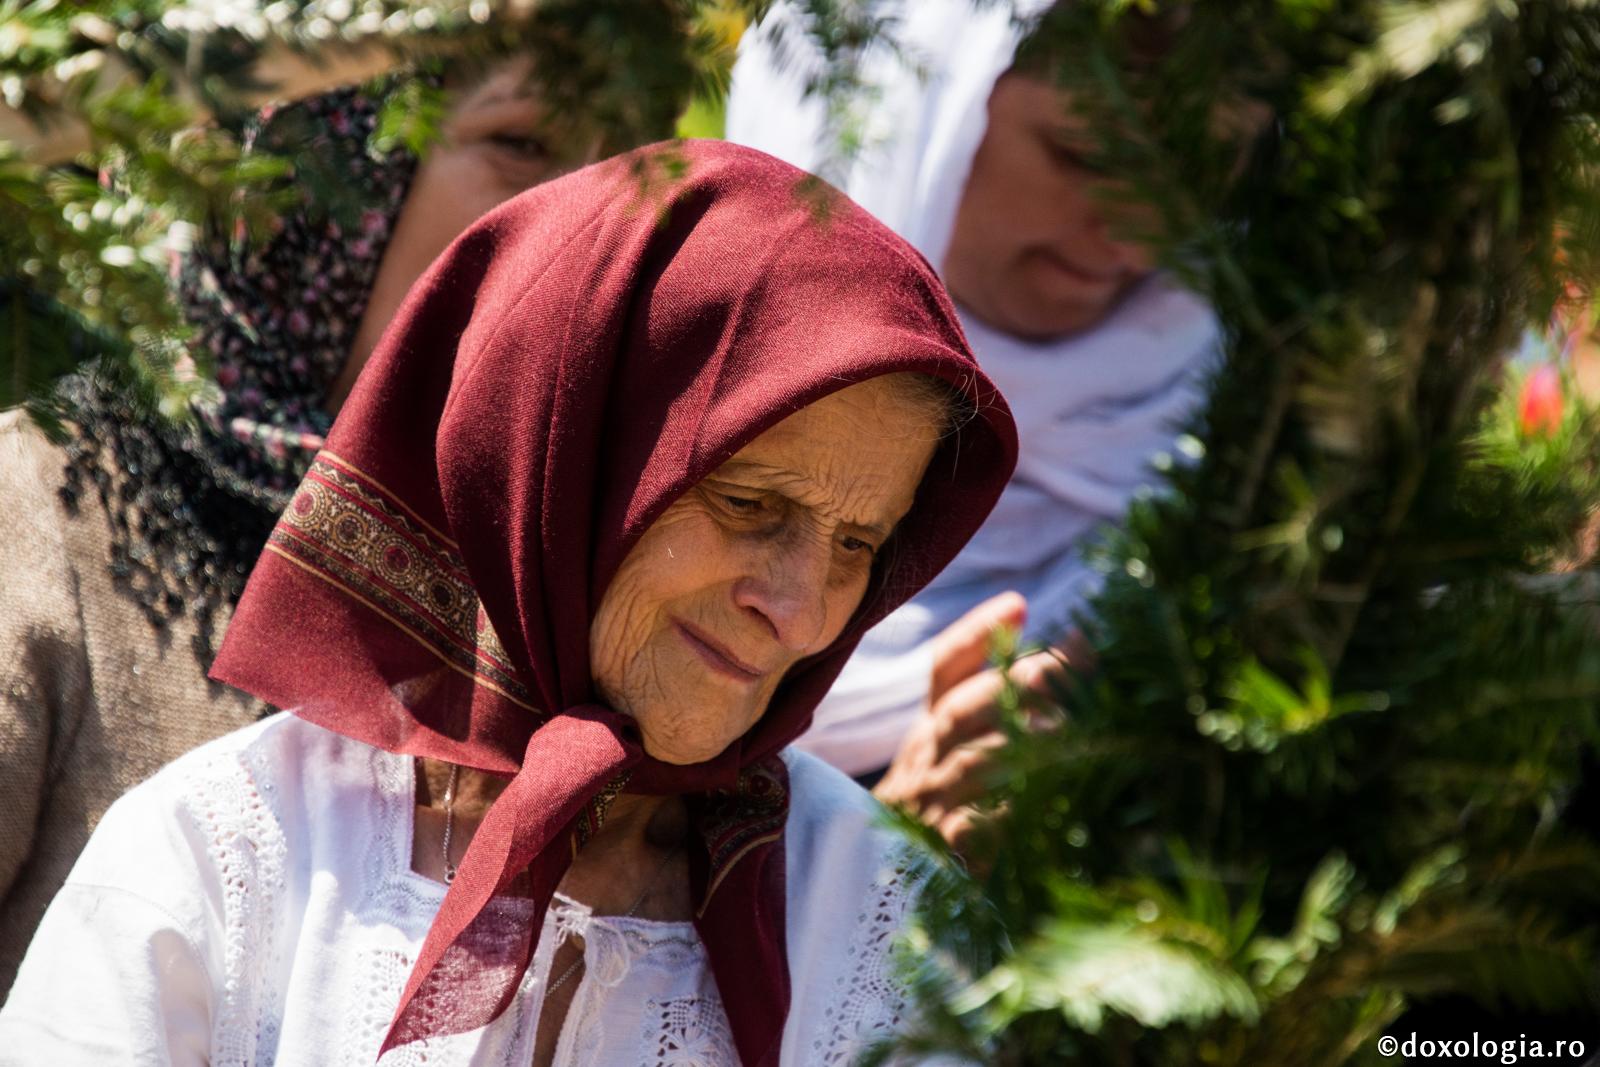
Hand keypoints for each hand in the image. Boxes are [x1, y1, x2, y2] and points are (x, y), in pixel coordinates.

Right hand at [872, 591, 1073, 852]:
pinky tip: (1047, 799)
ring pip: (975, 761)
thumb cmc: (936, 796)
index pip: (944, 669)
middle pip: (966, 708)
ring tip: (1074, 727)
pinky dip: (1009, 811)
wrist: (882, 879)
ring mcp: (932, 802)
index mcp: (930, 726)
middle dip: (1021, 682)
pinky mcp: (944, 852)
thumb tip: (1019, 605)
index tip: (1019, 604)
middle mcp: (927, 756)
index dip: (977, 634)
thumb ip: (978, 677)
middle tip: (1072, 665)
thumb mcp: (948, 737)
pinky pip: (975, 827)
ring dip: (1025, 741)